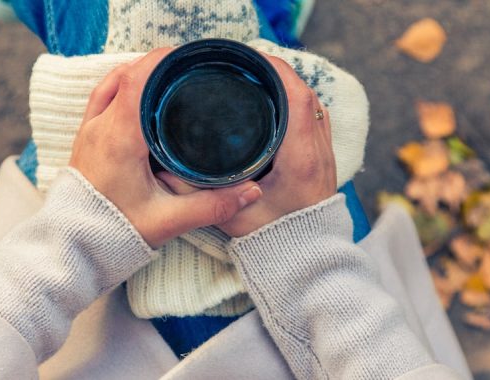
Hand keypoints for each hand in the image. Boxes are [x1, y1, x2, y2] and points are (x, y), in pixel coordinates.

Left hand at [68, 48, 262, 247]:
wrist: (74, 247)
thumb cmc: (114, 233)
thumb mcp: (168, 220)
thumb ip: (212, 205)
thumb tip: (252, 191)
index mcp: (120, 138)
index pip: (137, 80)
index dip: (161, 60)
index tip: (187, 55)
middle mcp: (100, 128)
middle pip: (126, 75)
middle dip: (156, 65)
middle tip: (186, 67)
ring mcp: (88, 132)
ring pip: (111, 84)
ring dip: (137, 74)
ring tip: (167, 76)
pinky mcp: (85, 141)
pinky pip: (101, 99)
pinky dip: (121, 88)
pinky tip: (140, 96)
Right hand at [158, 54, 336, 236]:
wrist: (307, 260)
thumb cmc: (274, 241)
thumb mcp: (229, 217)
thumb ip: (197, 194)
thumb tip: (165, 171)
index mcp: (299, 158)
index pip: (296, 97)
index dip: (275, 70)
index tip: (250, 59)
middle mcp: (317, 151)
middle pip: (305, 94)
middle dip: (277, 73)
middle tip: (246, 67)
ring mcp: (324, 156)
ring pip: (313, 105)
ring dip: (289, 88)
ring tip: (258, 80)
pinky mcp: (324, 162)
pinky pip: (315, 119)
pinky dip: (297, 105)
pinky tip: (275, 107)